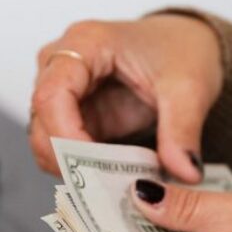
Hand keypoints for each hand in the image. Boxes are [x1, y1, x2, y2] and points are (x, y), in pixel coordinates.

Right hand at [29, 15, 222, 182]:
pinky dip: (83, 170)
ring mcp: (65, 92)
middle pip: (41, 121)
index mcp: (86, 43)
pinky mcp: (75, 116)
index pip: (52, 94)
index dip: (65, 136)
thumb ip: (183, 130)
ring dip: (74, 168)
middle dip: (68, 160)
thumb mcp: (190, 88)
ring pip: (45, 141)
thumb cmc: (182, 50)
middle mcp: (63, 64)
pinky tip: (112, 179)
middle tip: (106, 188)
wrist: (190, 44)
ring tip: (114, 185)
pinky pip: (64, 150)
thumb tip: (185, 172)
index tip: (93, 168)